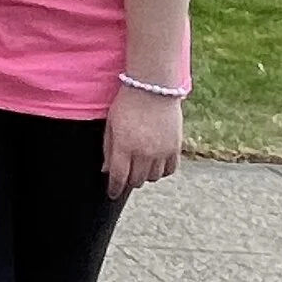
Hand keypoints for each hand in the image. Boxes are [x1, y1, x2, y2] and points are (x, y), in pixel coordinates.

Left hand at [104, 82, 183, 198]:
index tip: (112, 194)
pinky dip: (162, 171)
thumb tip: (106, 171)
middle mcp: (144, 152)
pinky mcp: (175, 147)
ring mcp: (162, 151)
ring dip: (145, 175)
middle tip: (126, 175)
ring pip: (153, 178)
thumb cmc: (127, 104)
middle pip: (136, 180)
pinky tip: (155, 164)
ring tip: (140, 166)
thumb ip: (108, 149)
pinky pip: (170, 170)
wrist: (153, 87)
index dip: (114, 189)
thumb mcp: (111, 124)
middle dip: (128, 180)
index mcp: (125, 145)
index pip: (119, 177)